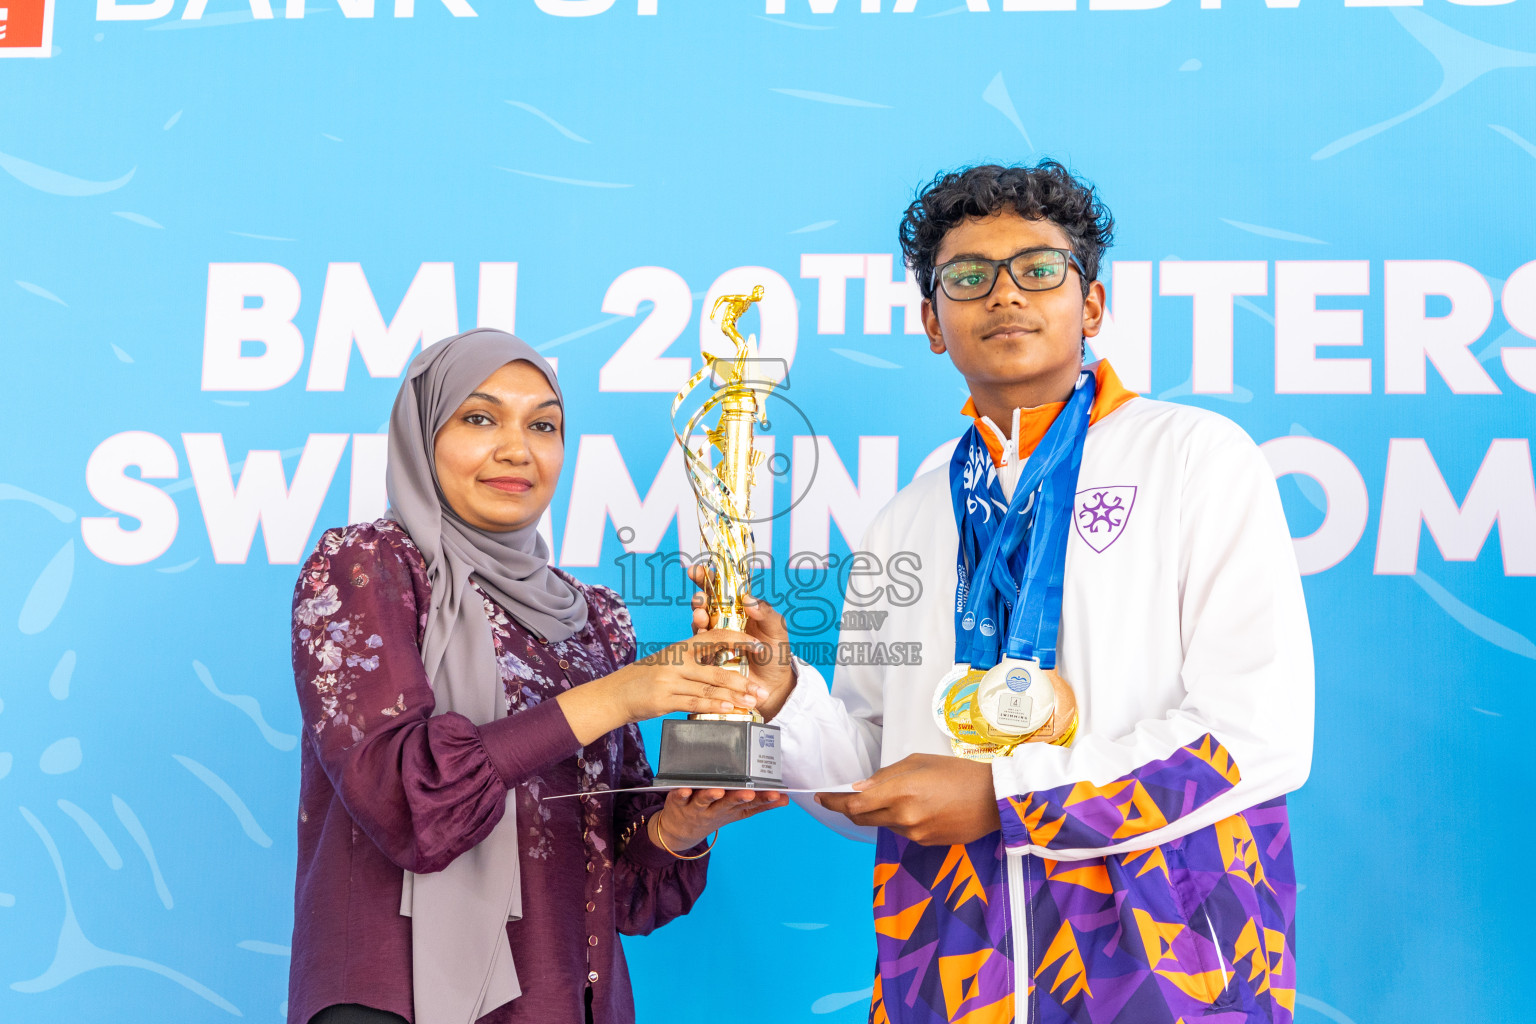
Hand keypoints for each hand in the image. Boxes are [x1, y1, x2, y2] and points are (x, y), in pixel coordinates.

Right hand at [556, 630, 767, 744]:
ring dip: (734, 697)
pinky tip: (728, 710)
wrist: (615, 694)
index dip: (739, 639)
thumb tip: (722, 660)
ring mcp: (670, 680)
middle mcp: (676, 660)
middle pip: (717, 668)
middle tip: (761, 689)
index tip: (758, 646)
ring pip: (709, 687)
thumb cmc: (645, 678)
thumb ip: (693, 660)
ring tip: (752, 703)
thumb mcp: (669, 661)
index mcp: (680, 647)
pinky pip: (694, 702)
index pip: (715, 636)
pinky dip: (713, 706)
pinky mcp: (664, 699)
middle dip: (743, 681)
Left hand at [651, 787, 785, 850]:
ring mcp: (696, 807)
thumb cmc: (712, 814)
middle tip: (749, 793)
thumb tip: (785, 799)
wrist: (679, 833)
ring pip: (704, 801)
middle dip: (738, 798)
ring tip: (718, 790)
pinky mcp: (678, 802)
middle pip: (727, 803)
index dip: (763, 800)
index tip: (776, 794)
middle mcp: (714, 809)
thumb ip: (759, 805)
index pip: (749, 805)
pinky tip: (685, 788)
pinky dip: (681, 793)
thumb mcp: (737, 813)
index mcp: (731, 809)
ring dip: (711, 796)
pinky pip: (678, 797)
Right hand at [687, 564, 795, 718]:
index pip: (721, 589)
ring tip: (700, 616)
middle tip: (700, 598)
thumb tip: (749, 599)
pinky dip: (699, 641)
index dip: (708, 578)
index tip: (698, 570)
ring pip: (699, 625)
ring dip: (697, 618)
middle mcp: (723, 623)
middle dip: (699, 598)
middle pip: (705, 605)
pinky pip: (700, 650)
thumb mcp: (777, 631)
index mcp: (739, 611)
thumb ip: (766, 614)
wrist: (774, 686)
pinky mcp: (709, 660)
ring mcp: (714, 641)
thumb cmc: (777, 654)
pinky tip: (702, 639)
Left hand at [814, 754, 1000, 845]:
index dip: (834, 802)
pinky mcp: (926, 844)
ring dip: (879, 812)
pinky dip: (900, 819)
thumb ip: (886, 776)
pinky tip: (919, 807)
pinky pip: (903, 831)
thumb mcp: (919, 762)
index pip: (855, 804)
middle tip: (842, 798)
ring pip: (883, 824)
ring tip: (899, 795)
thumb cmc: (957, 772)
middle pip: (862, 818)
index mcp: (901, 792)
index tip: (821, 797)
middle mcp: (904, 817)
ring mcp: (915, 834)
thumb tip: (860, 787)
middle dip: (849, 808)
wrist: (993, 800)